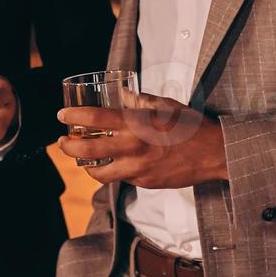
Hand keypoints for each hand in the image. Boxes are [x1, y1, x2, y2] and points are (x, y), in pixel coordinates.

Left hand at [56, 94, 227, 187]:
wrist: (213, 153)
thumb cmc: (191, 125)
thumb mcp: (166, 105)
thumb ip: (141, 101)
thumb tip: (124, 94)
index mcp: (136, 123)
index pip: (94, 119)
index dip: (73, 116)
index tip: (62, 116)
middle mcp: (133, 147)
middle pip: (88, 150)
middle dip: (68, 146)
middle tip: (62, 142)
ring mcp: (138, 169)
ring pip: (99, 173)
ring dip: (85, 166)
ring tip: (81, 159)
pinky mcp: (144, 182)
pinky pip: (121, 178)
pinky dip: (112, 171)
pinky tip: (112, 163)